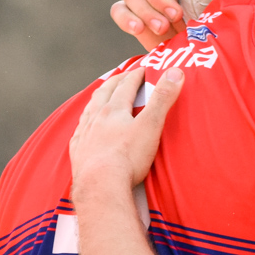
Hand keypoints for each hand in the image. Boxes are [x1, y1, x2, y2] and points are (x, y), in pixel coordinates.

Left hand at [70, 68, 184, 202]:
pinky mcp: (78, 152)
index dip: (136, 75)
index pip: (126, 85)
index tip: (144, 68)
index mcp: (114, 110)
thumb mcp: (151, 125)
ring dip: (97, 99)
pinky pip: (79, 132)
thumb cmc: (128, 157)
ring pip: (89, 110)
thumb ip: (163, 98)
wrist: (101, 186)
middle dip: (116, 82)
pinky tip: (84, 126)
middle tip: (124, 75)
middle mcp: (96, 118)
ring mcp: (84, 135)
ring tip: (102, 95)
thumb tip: (175, 72)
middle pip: (104, 93)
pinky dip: (84, 123)